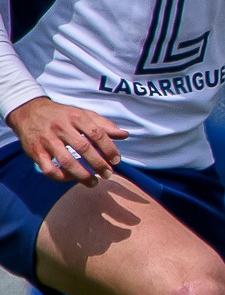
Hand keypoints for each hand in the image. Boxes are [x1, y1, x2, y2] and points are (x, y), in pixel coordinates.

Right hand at [5, 97, 125, 184]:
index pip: (97, 134)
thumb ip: (104, 125)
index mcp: (76, 117)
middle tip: (108, 174)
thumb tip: (125, 135)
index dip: (109, 149)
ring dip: (82, 175)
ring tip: (93, 183)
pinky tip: (70, 179)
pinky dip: (60, 177)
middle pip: (83, 148)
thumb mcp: (83, 114)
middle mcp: (61, 128)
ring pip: (66, 161)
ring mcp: (47, 140)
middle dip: (98, 164)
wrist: (29, 111)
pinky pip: (49, 169)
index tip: (116, 161)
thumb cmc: (62, 115)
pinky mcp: (35, 151)